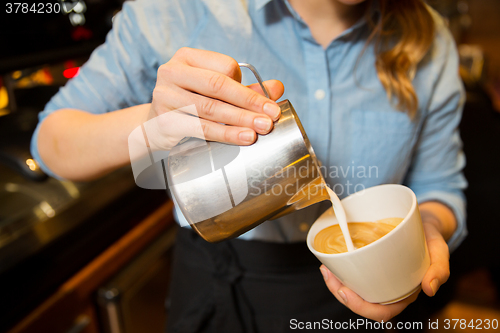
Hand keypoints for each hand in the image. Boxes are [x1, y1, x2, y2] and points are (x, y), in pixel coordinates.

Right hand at [145, 47, 283, 149]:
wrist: (156, 126)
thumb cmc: (191, 104)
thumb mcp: (216, 92)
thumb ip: (246, 89)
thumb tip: (278, 88)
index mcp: (187, 57)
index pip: (224, 66)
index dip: (246, 84)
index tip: (264, 103)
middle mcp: (172, 71)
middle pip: (217, 85)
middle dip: (248, 102)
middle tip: (271, 117)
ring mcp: (164, 96)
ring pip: (210, 108)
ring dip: (239, 120)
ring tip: (260, 130)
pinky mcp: (164, 120)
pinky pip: (199, 128)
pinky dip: (224, 134)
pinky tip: (241, 137)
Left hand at [320, 222, 449, 321]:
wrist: (425, 221)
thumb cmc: (432, 238)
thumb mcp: (440, 250)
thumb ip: (440, 268)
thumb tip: (430, 289)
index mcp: (405, 293)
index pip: (381, 312)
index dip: (360, 307)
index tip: (344, 291)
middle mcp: (390, 289)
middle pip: (362, 302)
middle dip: (340, 293)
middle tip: (327, 274)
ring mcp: (379, 278)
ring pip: (355, 289)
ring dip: (336, 283)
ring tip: (325, 268)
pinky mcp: (372, 265)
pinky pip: (355, 274)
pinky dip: (342, 271)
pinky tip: (332, 261)